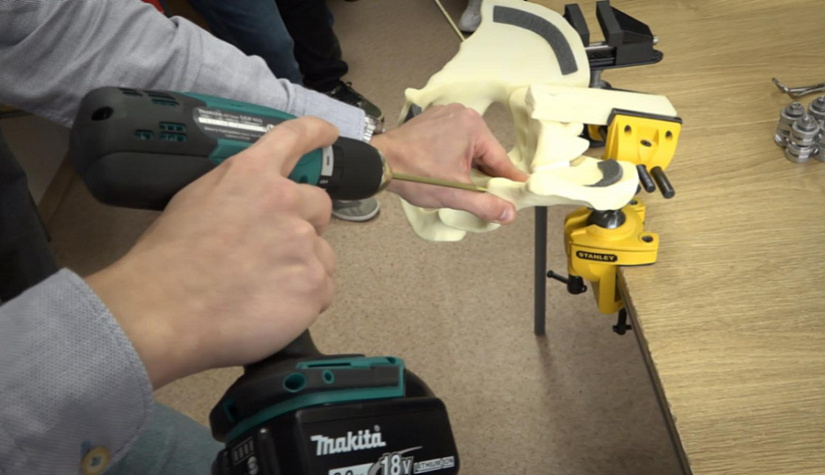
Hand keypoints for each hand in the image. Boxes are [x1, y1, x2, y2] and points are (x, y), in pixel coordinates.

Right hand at [86, 118, 337, 388]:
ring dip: (303, 268)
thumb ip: (237, 191)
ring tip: (263, 290)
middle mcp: (285, 201)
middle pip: (319, 206)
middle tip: (273, 253)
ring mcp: (304, 244)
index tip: (329, 133)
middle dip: (304, 224)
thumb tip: (255, 203)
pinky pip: (322, 291)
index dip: (315, 132)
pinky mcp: (314, 284)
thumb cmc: (167, 261)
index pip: (293, 138)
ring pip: (322, 254)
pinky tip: (271, 309)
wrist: (162, 309)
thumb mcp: (194, 199)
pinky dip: (304, 302)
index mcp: (252, 175)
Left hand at [371, 104, 527, 223]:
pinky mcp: (434, 121)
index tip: (521, 191)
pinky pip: (455, 141)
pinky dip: (456, 157)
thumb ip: (485, 204)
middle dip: (485, 176)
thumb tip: (509, 213)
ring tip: (462, 186)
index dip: (510, 180)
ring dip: (470, 167)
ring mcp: (447, 115)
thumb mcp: (454, 194)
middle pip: (485, 153)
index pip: (500, 160)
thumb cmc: (413, 172)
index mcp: (473, 127)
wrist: (378, 162)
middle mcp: (462, 115)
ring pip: (470, 148)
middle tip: (486, 197)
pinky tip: (449, 173)